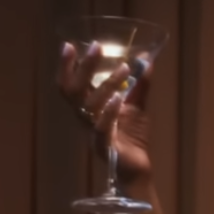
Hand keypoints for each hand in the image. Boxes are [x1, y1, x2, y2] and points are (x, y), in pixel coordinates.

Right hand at [57, 43, 155, 190]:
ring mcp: (92, 132)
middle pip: (74, 91)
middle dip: (84, 67)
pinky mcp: (104, 146)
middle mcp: (85, 119)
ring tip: (124, 69)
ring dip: (106, 85)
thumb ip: (140, 84)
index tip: (69, 45)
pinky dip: (109, 112)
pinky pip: (101, 128)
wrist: (138, 167)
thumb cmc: (132, 137)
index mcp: (88, 108)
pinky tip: (118, 99)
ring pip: (89, 106)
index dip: (66, 66)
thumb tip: (147, 59)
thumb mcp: (137, 105)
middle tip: (96, 47)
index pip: (69, 84)